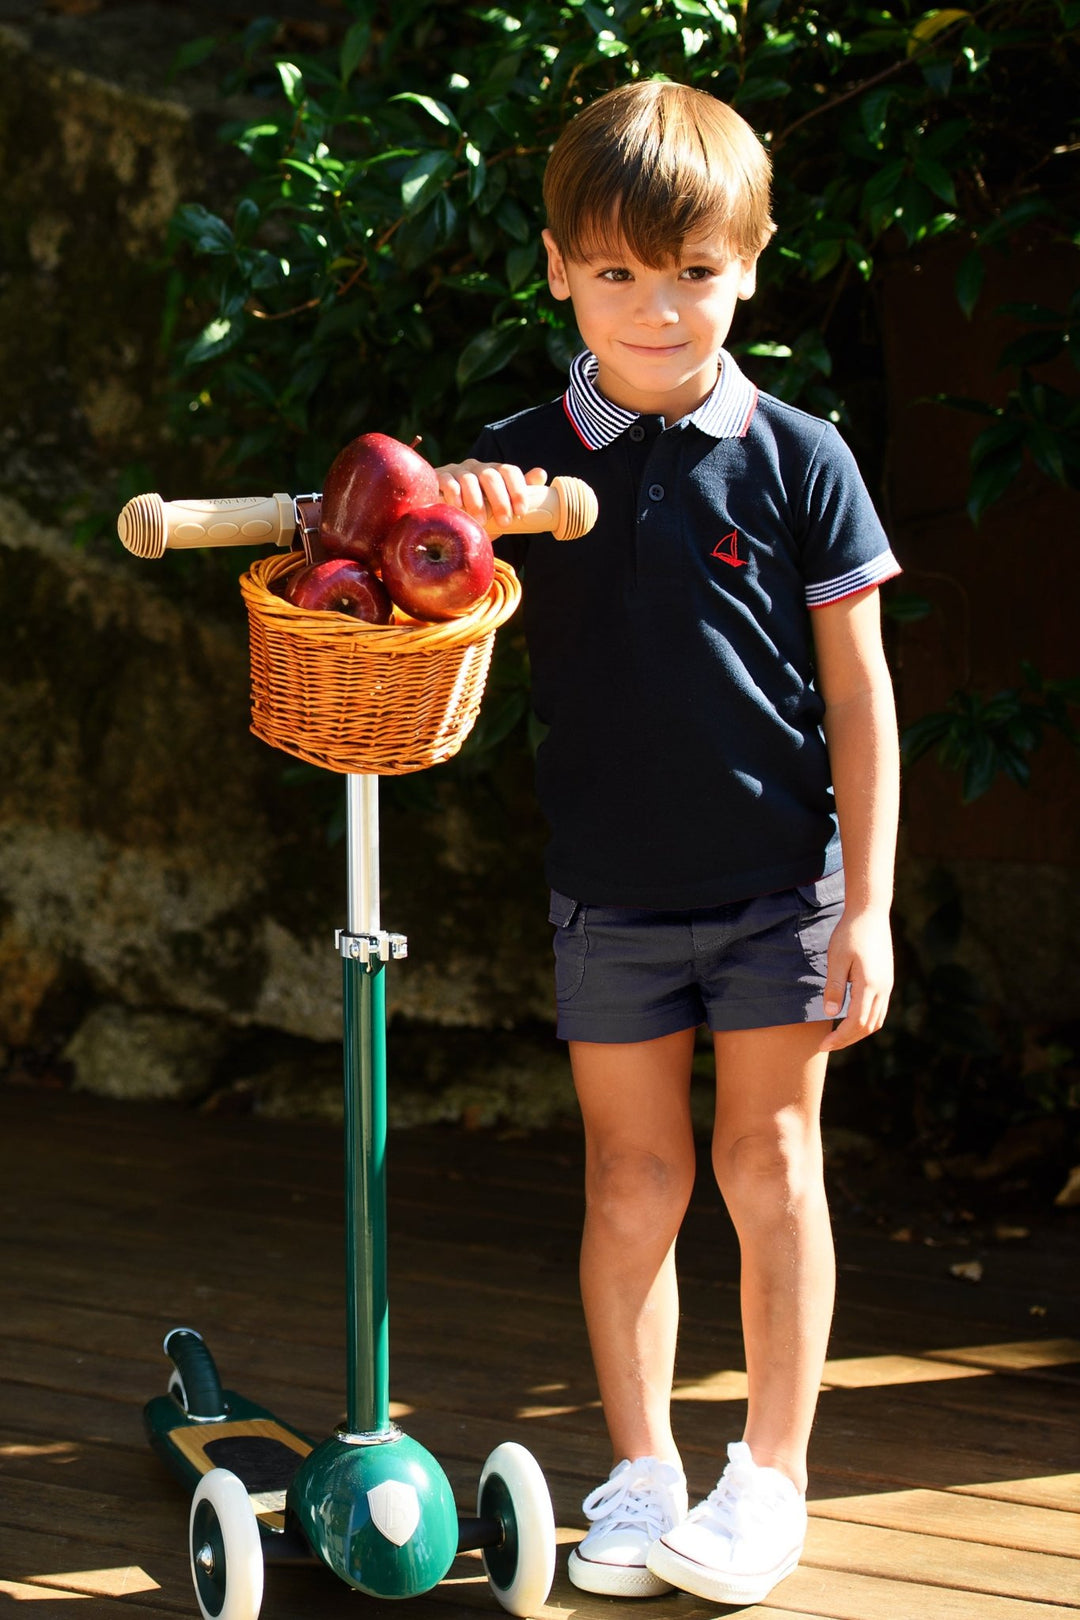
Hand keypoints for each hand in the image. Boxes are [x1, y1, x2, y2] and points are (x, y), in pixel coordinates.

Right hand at [435, 459, 546, 532]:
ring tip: (481, 521)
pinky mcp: (439, 478)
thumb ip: (518, 492)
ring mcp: (457, 471)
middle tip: (504, 522)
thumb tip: (541, 473)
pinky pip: (447, 482)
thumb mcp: (500, 506)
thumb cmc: (478, 511)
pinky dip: (454, 494)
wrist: (447, 516)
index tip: (521, 511)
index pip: (509, 471)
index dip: (517, 490)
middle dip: (500, 500)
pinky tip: (458, 507)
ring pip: (469, 479)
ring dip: (476, 502)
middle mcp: (477, 468)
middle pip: (491, 476)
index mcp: (494, 472)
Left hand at [818, 906, 893, 1051]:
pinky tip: (851, 1019)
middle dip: (847, 1040)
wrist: (870, 913)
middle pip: (868, 1027)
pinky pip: (879, 1010)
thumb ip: (835, 987)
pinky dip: (865, 1021)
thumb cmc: (850, 934)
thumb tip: (832, 1014)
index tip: (823, 1045)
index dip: (840, 1038)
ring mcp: (887, 986)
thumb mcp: (836, 959)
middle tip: (827, 1045)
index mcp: (870, 985)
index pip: (856, 1023)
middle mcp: (883, 989)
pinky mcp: (887, 981)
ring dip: (858, 1032)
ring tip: (838, 1036)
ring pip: (876, 1020)